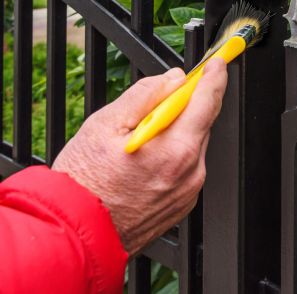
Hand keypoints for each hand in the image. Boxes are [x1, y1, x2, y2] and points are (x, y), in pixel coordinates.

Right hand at [52, 58, 227, 253]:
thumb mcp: (105, 125)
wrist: (76, 233)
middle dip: (190, 104)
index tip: (217, 64)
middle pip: (203, 123)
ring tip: (141, 140)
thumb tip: (172, 79)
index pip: (208, 101)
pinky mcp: (183, 203)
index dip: (214, 77)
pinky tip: (146, 161)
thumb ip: (145, 96)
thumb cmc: (84, 183)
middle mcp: (190, 172)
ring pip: (194, 145)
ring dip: (179, 132)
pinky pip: (188, 168)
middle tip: (166, 97)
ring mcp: (189, 190)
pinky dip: (175, 156)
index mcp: (176, 149)